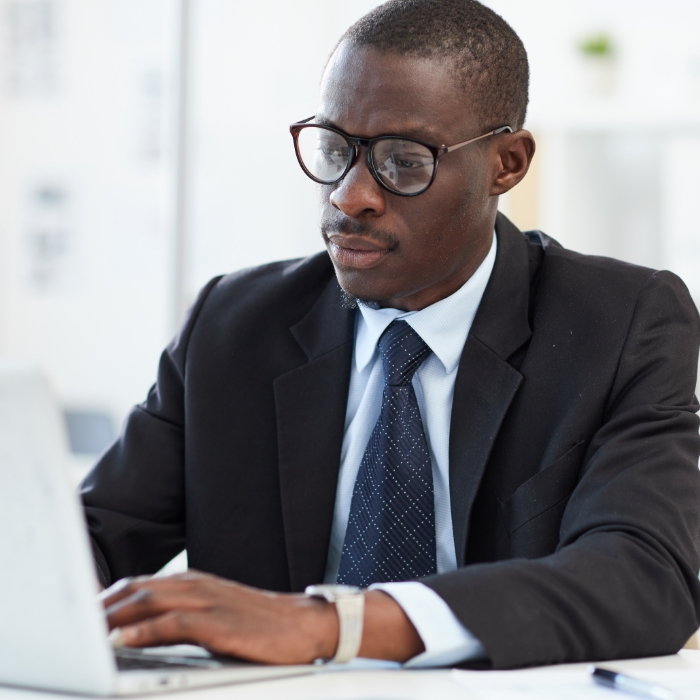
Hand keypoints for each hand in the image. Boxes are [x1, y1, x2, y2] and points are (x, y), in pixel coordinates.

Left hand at [102, 570, 423, 663]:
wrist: (304, 623)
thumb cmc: (257, 624)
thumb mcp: (214, 615)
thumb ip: (178, 619)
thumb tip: (138, 633)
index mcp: (191, 582)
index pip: (137, 585)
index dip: (104, 597)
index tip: (76, 614)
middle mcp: (195, 585)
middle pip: (134, 589)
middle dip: (98, 605)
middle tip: (67, 622)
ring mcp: (206, 600)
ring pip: (147, 601)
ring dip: (111, 615)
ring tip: (82, 631)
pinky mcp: (218, 621)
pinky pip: (171, 624)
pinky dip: (141, 629)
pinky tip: (119, 639)